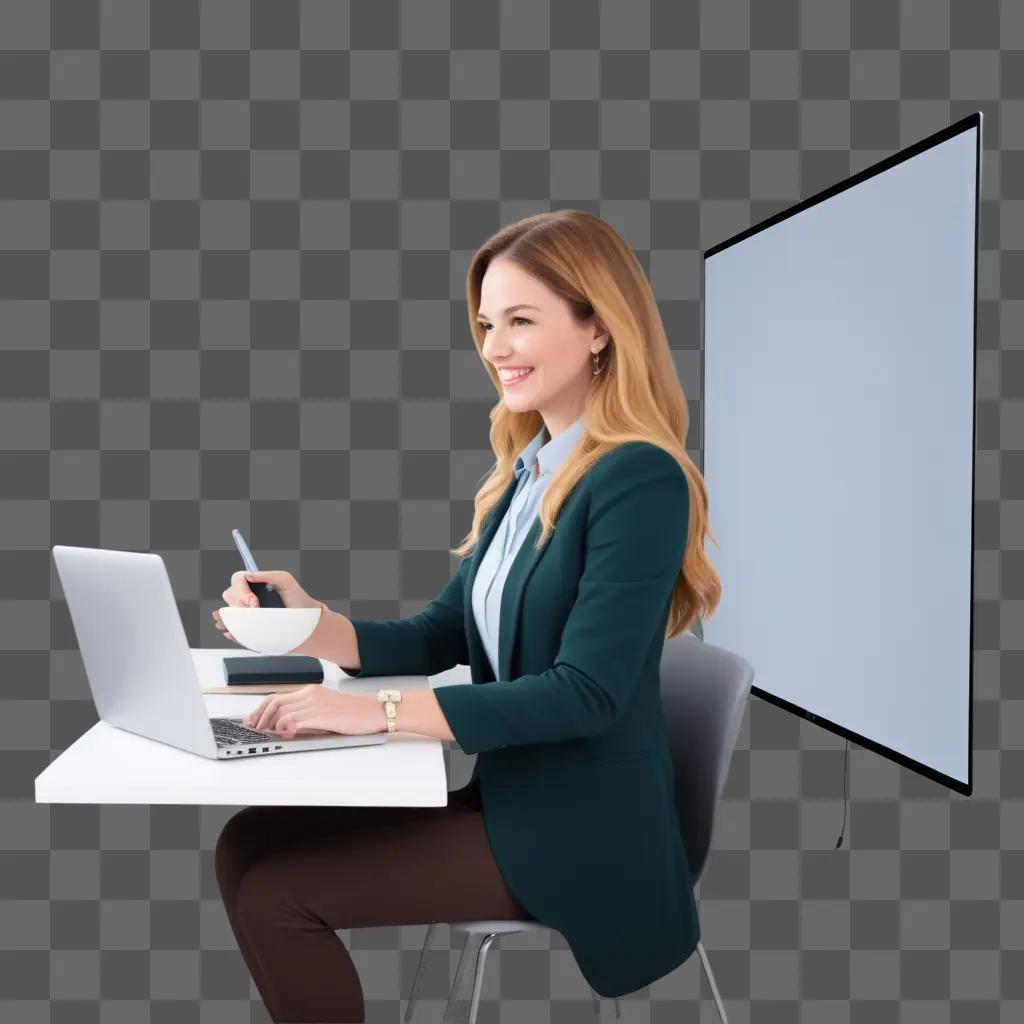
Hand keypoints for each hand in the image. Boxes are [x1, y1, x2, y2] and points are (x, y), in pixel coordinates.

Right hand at [212, 569, 320, 643]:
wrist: (305, 623)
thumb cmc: (298, 600)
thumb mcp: (286, 581)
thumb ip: (268, 575)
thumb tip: (249, 575)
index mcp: (255, 584)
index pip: (237, 580)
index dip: (242, 591)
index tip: (254, 602)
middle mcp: (248, 597)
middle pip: (229, 595)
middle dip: (239, 604)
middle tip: (256, 611)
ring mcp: (247, 613)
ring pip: (228, 612)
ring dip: (235, 617)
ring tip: (251, 621)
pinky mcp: (248, 628)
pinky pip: (232, 630)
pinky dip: (231, 632)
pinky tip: (235, 633)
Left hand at [243, 685, 385, 737]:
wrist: (372, 711)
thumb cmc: (353, 712)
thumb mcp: (326, 707)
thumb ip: (307, 712)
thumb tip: (287, 725)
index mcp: (310, 690)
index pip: (278, 696)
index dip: (262, 708)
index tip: (254, 718)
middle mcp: (310, 694)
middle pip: (275, 702)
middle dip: (260, 716)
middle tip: (255, 728)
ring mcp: (314, 704)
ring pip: (282, 711)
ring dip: (270, 724)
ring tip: (267, 734)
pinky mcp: (320, 715)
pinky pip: (294, 719)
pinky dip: (284, 727)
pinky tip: (282, 733)